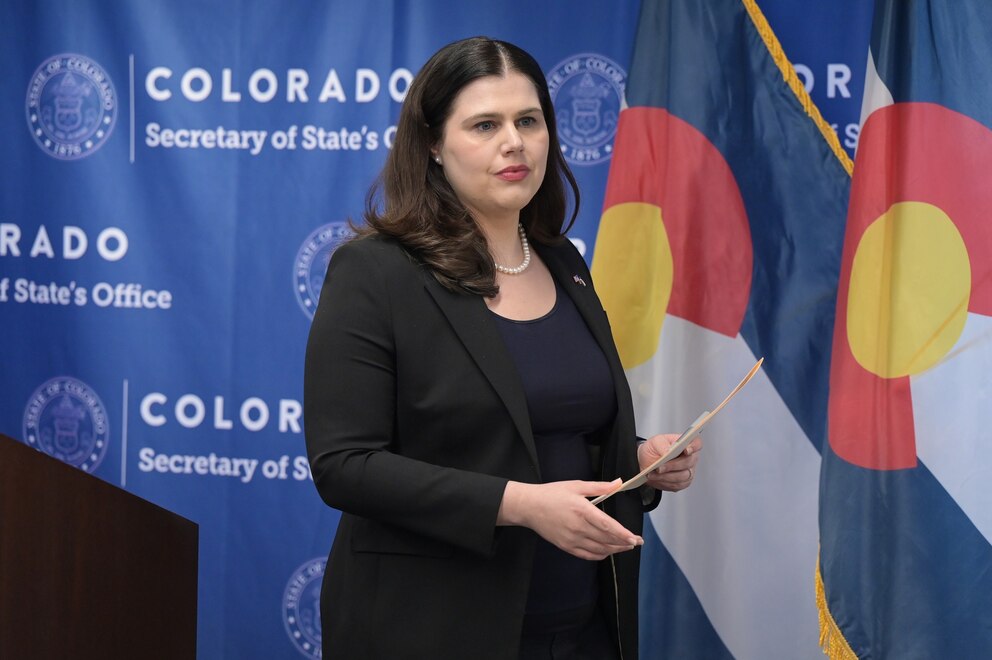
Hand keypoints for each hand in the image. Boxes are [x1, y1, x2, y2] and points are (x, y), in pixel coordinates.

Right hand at [497, 480, 642, 560]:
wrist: (529, 507)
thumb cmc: (552, 493)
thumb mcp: (576, 486)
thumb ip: (599, 487)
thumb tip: (618, 483)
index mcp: (582, 510)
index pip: (607, 525)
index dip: (623, 534)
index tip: (635, 538)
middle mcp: (578, 527)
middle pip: (606, 539)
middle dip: (624, 543)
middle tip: (637, 542)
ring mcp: (572, 539)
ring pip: (599, 549)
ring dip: (614, 549)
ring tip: (625, 547)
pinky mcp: (566, 546)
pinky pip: (587, 555)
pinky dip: (600, 555)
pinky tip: (607, 551)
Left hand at [637, 434, 701, 491]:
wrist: (647, 462)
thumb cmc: (655, 449)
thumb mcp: (655, 442)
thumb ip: (662, 445)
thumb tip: (667, 452)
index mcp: (686, 444)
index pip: (696, 444)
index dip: (694, 447)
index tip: (686, 450)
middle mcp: (690, 458)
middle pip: (688, 462)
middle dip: (672, 465)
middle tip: (659, 468)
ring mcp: (688, 471)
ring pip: (683, 476)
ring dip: (666, 476)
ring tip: (652, 474)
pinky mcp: (683, 483)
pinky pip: (677, 485)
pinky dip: (664, 482)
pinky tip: (655, 479)